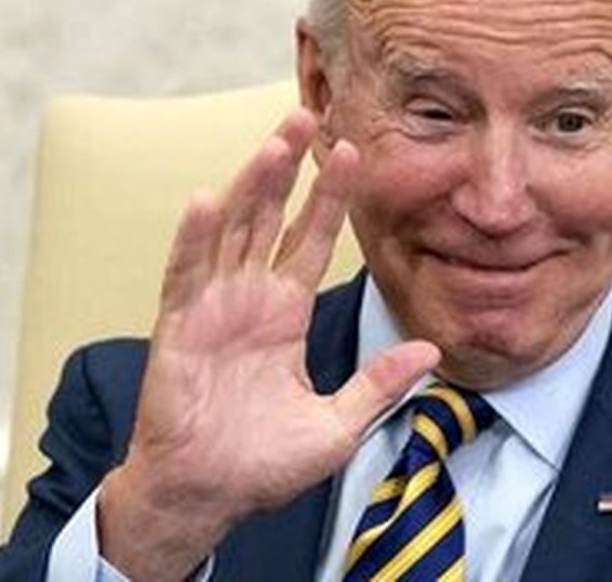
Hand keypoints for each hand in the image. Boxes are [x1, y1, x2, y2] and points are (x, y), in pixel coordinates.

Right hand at [98, 109, 438, 580]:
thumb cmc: (264, 463)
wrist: (208, 497)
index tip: (351, 151)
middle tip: (306, 113)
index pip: (310, 239)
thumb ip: (380, 384)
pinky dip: (194, 239)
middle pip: (268, 217)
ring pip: (230, 232)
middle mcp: (248, 298)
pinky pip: (185, 276)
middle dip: (287, 167)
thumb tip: (433, 350)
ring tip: (273, 142)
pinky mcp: (178, 329)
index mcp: (284, 312)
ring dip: (249, 186)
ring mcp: (211, 308)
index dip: (328, 197)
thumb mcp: (337, 424)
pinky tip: (207, 200)